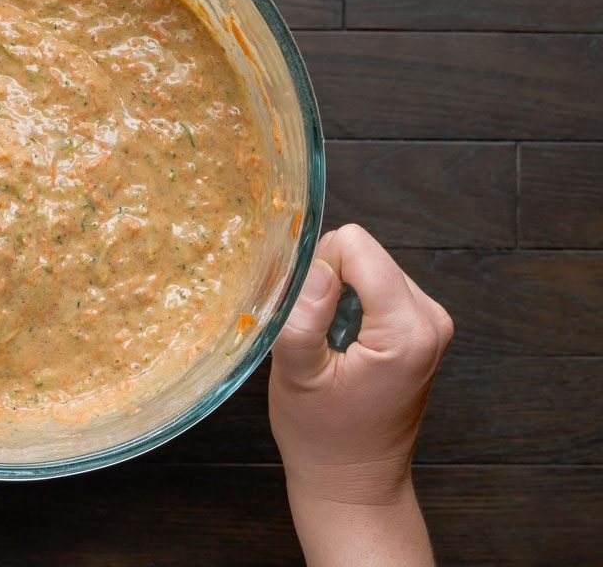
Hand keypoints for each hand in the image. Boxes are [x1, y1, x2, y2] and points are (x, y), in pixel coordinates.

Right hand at [269, 224, 452, 564]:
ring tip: (325, 343)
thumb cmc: (323, 438)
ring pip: (369, 266)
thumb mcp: (298, 377)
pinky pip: (377, 286)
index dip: (318, 271)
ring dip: (338, 295)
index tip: (304, 313)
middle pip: (365, 253)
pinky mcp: (422, 328)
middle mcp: (431, 319)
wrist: (354, 483)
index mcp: (407, 330)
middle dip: (329, 282)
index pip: (357, 246)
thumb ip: (306, 318)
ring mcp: (431, 323)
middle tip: (312, 333)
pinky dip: (350, 305)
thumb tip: (316, 264)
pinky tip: (339, 344)